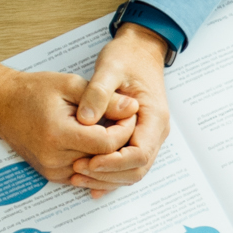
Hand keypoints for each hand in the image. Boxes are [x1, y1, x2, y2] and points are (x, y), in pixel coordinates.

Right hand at [0, 60, 127, 186]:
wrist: (2, 105)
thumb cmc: (33, 91)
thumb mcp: (70, 85)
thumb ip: (103, 98)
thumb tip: (132, 107)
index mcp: (58, 135)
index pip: (107, 144)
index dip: (125, 129)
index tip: (127, 112)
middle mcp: (54, 159)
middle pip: (104, 158)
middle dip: (120, 138)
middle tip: (123, 117)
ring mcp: (52, 171)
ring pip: (96, 167)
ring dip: (107, 150)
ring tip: (108, 125)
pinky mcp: (52, 175)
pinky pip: (85, 172)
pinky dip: (94, 157)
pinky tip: (94, 138)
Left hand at [67, 24, 172, 193]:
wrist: (139, 51)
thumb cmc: (127, 57)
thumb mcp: (110, 68)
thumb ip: (98, 92)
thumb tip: (86, 119)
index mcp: (154, 117)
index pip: (139, 154)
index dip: (114, 162)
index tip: (89, 161)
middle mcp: (155, 132)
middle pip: (136, 169)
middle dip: (107, 175)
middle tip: (77, 170)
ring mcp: (147, 137)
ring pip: (131, 171)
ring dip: (106, 178)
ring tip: (77, 175)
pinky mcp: (136, 138)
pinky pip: (125, 164)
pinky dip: (108, 175)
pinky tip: (88, 180)